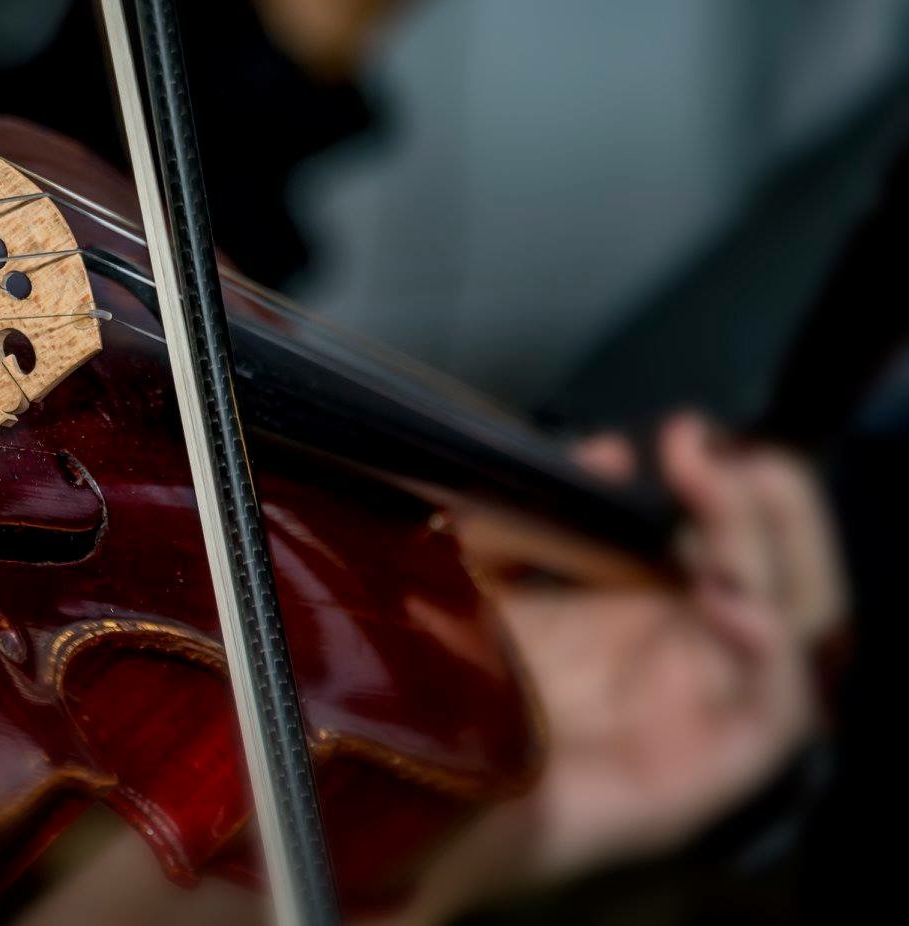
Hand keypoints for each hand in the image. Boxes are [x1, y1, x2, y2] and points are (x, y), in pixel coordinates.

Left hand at [384, 413, 844, 923]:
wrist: (412, 776)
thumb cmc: (447, 677)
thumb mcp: (479, 571)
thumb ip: (535, 510)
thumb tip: (609, 453)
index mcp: (647, 604)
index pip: (733, 534)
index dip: (726, 479)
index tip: (682, 432)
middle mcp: (692, 653)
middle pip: (781, 571)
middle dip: (762, 503)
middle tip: (705, 457)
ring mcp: (708, 710)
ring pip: (796, 627)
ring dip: (770, 561)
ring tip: (707, 526)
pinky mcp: (709, 771)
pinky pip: (779, 714)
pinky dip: (771, 652)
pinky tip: (725, 603)